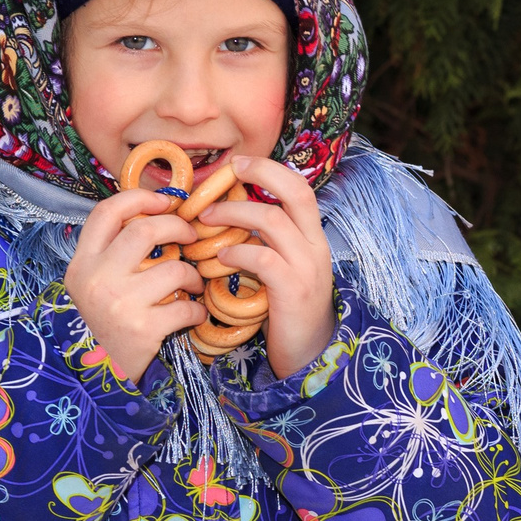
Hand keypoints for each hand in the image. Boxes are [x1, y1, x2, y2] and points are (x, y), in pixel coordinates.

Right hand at [66, 188, 205, 380]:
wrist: (101, 377)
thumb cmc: (107, 322)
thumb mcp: (96, 284)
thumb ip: (115, 252)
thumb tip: (157, 212)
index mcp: (82, 263)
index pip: (106, 212)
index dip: (139, 198)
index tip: (166, 202)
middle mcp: (96, 279)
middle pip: (144, 229)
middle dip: (177, 227)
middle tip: (190, 237)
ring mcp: (118, 304)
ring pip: (173, 268)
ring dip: (192, 275)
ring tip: (193, 284)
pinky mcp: (142, 329)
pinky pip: (186, 306)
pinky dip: (197, 310)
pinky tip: (193, 315)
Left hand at [196, 155, 336, 377]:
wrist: (310, 355)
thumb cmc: (286, 310)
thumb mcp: (282, 268)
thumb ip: (266, 243)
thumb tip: (229, 216)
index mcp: (312, 237)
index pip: (299, 188)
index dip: (269, 169)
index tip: (238, 164)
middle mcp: (315, 246)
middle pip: (296, 191)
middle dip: (261, 173)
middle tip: (228, 171)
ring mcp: (307, 268)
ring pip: (272, 220)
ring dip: (234, 214)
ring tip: (206, 220)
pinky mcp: (294, 291)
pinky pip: (263, 259)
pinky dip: (237, 252)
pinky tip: (220, 258)